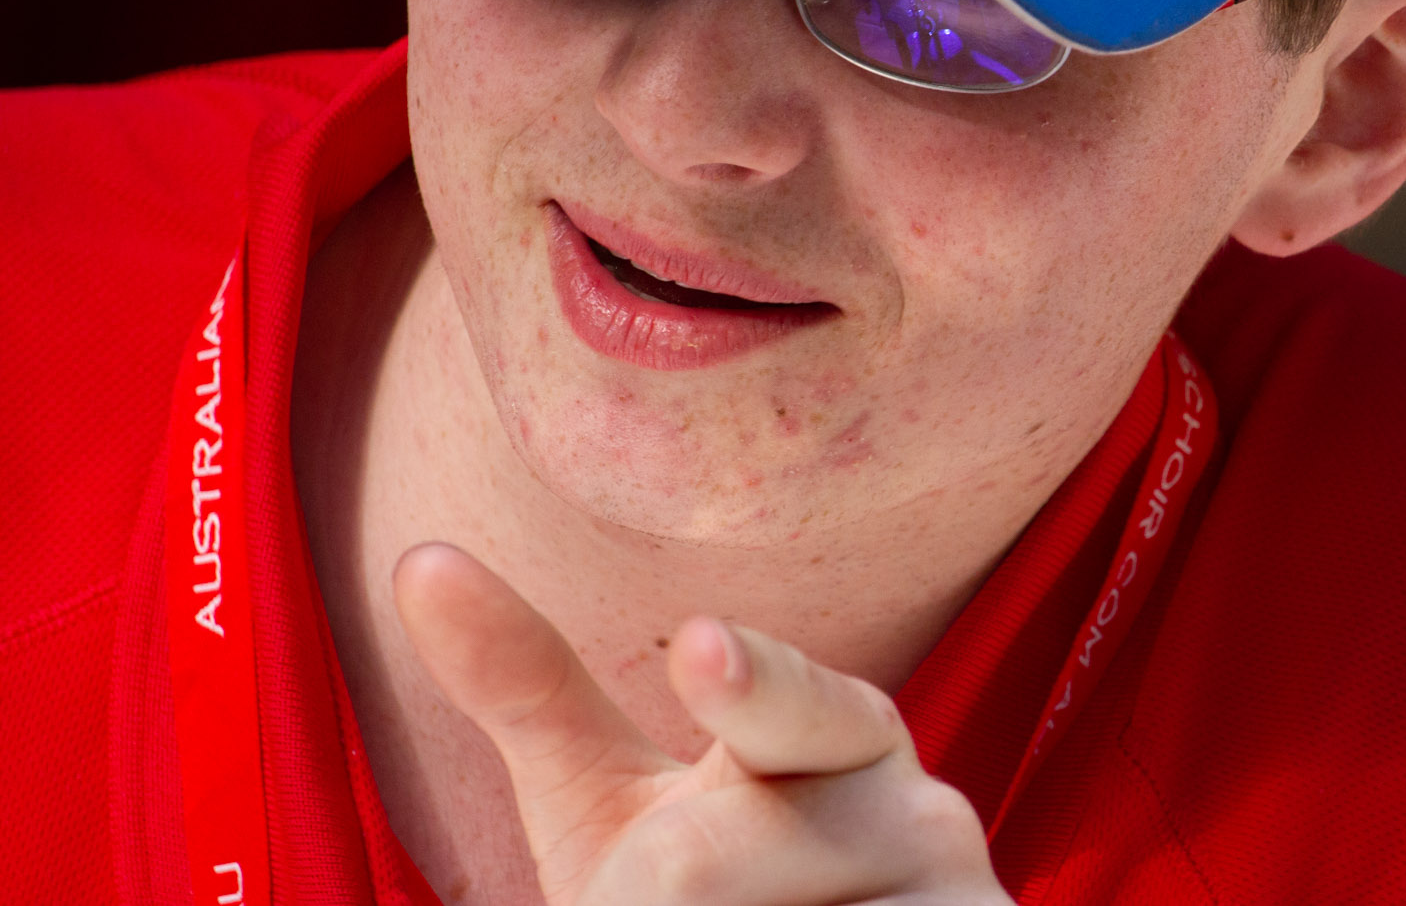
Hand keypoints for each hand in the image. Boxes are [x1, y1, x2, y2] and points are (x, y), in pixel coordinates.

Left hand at [393, 542, 1010, 904]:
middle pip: (691, 867)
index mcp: (838, 730)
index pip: (791, 705)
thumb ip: (535, 692)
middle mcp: (918, 809)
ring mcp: (959, 900)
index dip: (747, 684)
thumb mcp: (615, 806)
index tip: (703, 650)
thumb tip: (420, 558)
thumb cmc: (700, 896)